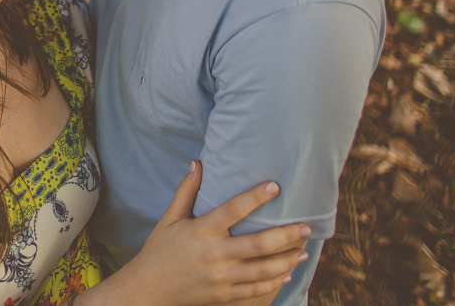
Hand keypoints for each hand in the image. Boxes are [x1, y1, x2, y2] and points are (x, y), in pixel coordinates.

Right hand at [85, 160, 308, 305]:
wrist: (148, 290)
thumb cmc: (160, 250)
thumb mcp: (170, 218)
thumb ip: (187, 191)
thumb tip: (197, 162)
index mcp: (201, 231)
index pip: (232, 210)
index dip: (255, 197)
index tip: (276, 186)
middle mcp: (213, 255)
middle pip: (257, 244)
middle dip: (285, 235)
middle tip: (306, 227)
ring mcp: (220, 278)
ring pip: (262, 270)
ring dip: (286, 260)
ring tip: (303, 250)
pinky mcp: (223, 296)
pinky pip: (254, 290)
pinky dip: (273, 282)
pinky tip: (286, 273)